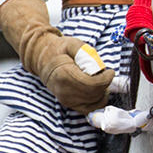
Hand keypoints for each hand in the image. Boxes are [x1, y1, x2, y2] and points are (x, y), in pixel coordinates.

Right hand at [0, 0, 114, 112]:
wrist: (42, 59)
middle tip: (104, 74)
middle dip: (104, 85)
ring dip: (102, 93)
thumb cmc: (58, 50)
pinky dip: (97, 101)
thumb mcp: (72, 44)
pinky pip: (89, 108)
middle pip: (94, 95)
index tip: (110, 71)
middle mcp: (64, 91)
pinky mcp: (69, 104)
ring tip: (99, 80)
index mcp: (64, 75)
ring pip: (93, 103)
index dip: (106, 79)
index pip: (92, 84)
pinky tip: (97, 90)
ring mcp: (66, 100)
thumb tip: (97, 66)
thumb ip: (85, 53)